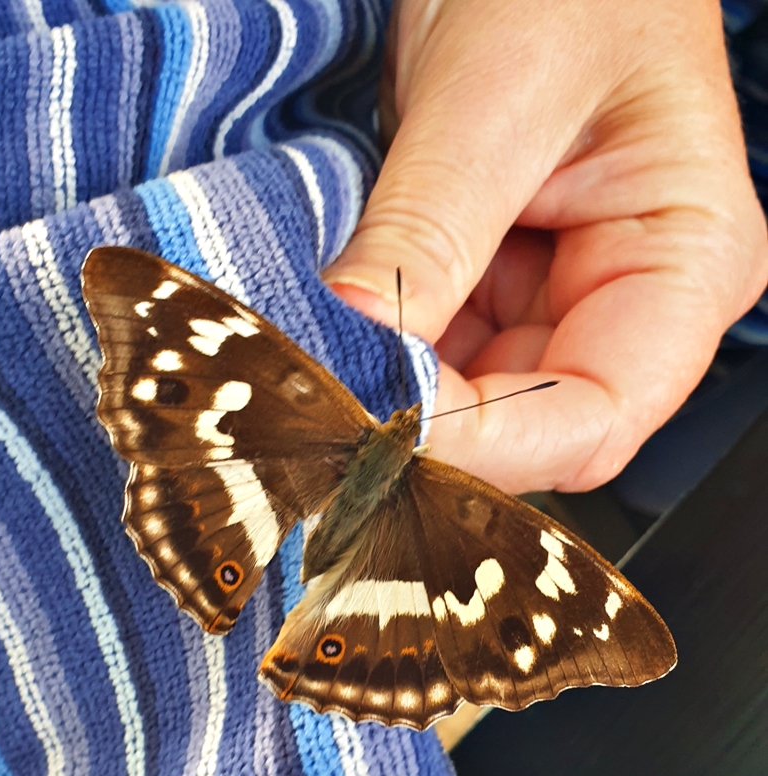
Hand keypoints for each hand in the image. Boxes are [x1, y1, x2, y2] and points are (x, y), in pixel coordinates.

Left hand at [323, 0, 767, 493]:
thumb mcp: (495, 97)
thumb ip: (431, 230)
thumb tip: (357, 338)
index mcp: (686, 263)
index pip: (594, 415)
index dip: (487, 441)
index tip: (384, 426)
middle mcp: (628, 299)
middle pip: (530, 421)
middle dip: (430, 419)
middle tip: (334, 398)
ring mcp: (559, 297)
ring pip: (475, 397)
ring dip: (399, 387)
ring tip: (328, 356)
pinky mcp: (499, 286)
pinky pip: (441, 351)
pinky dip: (387, 351)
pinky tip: (343, 330)